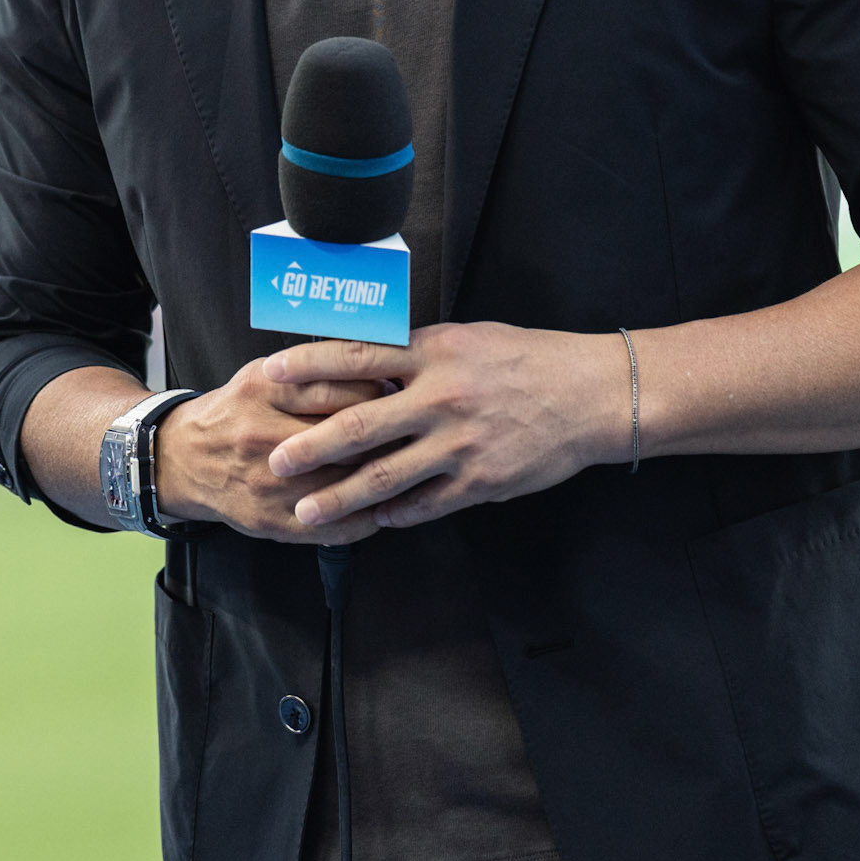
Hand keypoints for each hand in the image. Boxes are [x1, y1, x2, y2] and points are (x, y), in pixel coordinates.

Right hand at [155, 358, 388, 543]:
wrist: (182, 459)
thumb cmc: (237, 410)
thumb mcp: (263, 374)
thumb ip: (313, 370)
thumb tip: (378, 369)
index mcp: (263, 391)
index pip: (341, 389)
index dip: (379, 392)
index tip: (395, 393)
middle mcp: (263, 435)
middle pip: (348, 438)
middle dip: (388, 435)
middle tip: (408, 430)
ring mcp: (266, 483)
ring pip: (344, 484)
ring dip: (383, 477)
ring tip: (404, 466)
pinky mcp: (270, 520)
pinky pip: (332, 526)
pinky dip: (366, 519)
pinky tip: (383, 506)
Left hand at [262, 321, 627, 529]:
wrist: (589, 395)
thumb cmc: (527, 358)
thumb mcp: (468, 338)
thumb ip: (418, 352)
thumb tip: (365, 361)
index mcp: (434, 351)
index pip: (356, 356)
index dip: (309, 365)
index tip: (271, 373)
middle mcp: (440, 397)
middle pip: (358, 424)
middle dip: (309, 446)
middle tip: (273, 462)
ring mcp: (458, 444)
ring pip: (384, 476)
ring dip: (339, 498)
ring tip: (305, 513)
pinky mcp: (479, 482)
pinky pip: (425, 504)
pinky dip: (394, 515)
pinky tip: (371, 522)